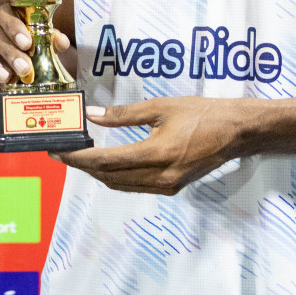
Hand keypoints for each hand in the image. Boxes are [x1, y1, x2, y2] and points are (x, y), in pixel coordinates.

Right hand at [0, 0, 70, 99]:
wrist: (16, 63)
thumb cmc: (30, 46)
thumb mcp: (42, 41)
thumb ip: (50, 39)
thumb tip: (61, 42)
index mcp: (0, 7)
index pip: (1, 7)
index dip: (12, 24)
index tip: (27, 43)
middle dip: (6, 49)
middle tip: (24, 68)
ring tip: (6, 78)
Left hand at [55, 97, 258, 195]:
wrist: (236, 132)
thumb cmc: (202, 114)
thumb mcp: (162, 107)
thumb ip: (124, 114)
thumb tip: (93, 115)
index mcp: (157, 154)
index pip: (106, 161)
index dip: (78, 157)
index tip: (59, 150)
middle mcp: (161, 176)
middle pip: (109, 176)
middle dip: (82, 165)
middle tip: (63, 151)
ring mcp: (167, 186)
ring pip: (120, 184)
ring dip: (97, 172)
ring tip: (80, 155)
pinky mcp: (172, 188)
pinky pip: (134, 186)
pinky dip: (116, 176)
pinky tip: (107, 162)